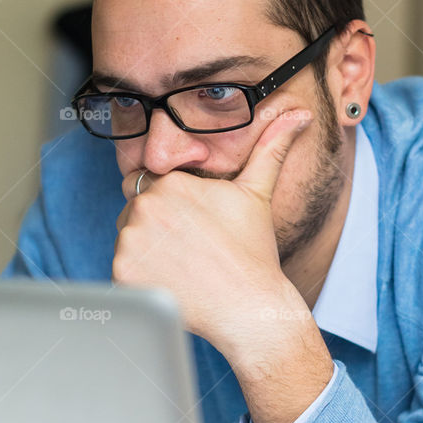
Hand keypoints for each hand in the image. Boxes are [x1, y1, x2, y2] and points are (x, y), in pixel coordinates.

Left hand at [113, 110, 312, 359]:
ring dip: (146, 249)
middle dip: (155, 225)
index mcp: (171, 181)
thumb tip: (299, 114)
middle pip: (135, 210)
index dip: (170, 204)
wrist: (249, 308)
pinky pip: (122, 267)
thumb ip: (271, 148)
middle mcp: (146, 206)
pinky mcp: (122, 273)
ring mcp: (131, 241)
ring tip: (183, 264)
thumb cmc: (253, 252)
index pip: (150, 183)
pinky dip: (140, 276)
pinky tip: (172, 281)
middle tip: (190, 248)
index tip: (191, 226)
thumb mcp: (257, 193)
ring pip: (127, 237)